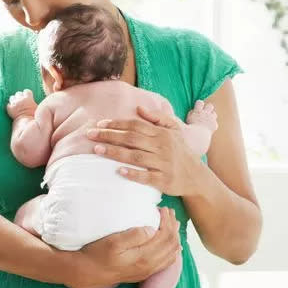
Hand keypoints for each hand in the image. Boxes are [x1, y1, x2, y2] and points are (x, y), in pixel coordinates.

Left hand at [6, 89, 37, 119]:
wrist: (26, 123)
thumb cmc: (33, 117)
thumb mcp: (36, 107)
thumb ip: (33, 102)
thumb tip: (33, 100)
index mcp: (28, 98)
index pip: (26, 91)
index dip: (26, 94)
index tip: (26, 97)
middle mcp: (21, 99)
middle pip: (18, 93)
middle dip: (19, 97)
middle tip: (20, 102)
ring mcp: (15, 103)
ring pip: (12, 97)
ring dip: (13, 100)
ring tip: (16, 105)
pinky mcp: (10, 108)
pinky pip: (8, 105)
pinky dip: (10, 107)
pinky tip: (12, 110)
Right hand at [66, 207, 181, 287]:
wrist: (87, 273)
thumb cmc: (97, 254)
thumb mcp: (113, 242)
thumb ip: (134, 236)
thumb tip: (152, 229)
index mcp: (144, 257)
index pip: (165, 237)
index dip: (167, 221)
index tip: (162, 209)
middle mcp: (150, 266)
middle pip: (171, 244)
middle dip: (173, 226)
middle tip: (168, 212)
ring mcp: (148, 270)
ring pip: (172, 253)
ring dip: (174, 236)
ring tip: (171, 222)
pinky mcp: (145, 272)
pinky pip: (166, 261)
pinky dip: (171, 249)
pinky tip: (169, 242)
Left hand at [86, 106, 204, 196]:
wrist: (197, 177)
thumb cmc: (180, 151)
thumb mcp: (174, 131)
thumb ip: (157, 118)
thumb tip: (139, 107)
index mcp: (162, 134)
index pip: (136, 125)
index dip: (117, 124)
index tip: (99, 124)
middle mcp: (162, 147)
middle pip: (132, 139)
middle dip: (109, 135)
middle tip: (90, 134)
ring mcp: (163, 164)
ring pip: (136, 156)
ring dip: (115, 152)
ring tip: (97, 149)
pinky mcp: (165, 180)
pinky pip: (147, 176)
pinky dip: (133, 174)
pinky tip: (118, 171)